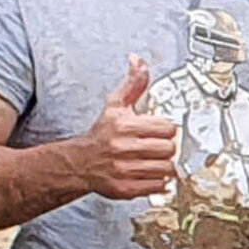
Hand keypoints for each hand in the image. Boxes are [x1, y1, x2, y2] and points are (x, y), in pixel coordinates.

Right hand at [71, 59, 181, 201]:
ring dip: (164, 165)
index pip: (167, 128)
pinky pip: (157, 186)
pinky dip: (158, 182)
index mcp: (124, 125)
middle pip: (169, 149)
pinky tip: (148, 173)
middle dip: (166, 148)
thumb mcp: (116, 105)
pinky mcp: (125, 188)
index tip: (159, 131)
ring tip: (152, 160)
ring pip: (166, 168)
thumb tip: (138, 60)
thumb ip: (133, 83)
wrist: (80, 162)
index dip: (166, 130)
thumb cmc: (102, 133)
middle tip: (157, 147)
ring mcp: (124, 170)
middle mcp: (123, 148)